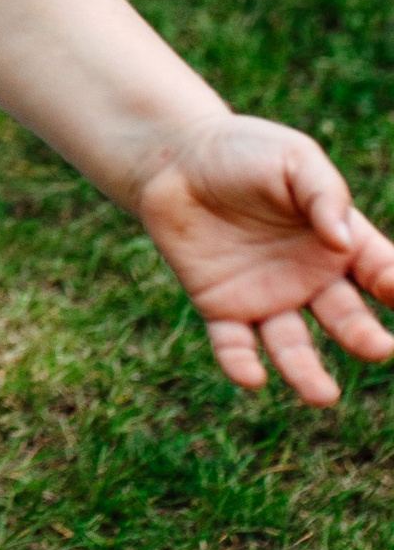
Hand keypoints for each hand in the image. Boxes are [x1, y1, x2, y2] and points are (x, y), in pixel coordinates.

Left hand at [131, 118, 393, 407]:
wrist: (175, 158)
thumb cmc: (244, 152)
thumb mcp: (293, 159)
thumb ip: (323, 193)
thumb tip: (343, 240)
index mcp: (338, 242)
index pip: (379, 270)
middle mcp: (310, 278)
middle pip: (344, 317)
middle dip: (363, 335)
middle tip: (379, 349)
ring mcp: (267, 296)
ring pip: (292, 345)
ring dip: (306, 372)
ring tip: (323, 396)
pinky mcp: (221, 307)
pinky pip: (234, 344)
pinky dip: (240, 363)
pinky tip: (250, 376)